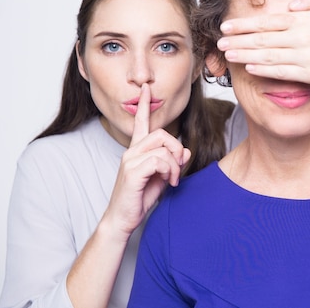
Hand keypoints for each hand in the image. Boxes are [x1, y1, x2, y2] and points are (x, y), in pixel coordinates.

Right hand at [104, 83, 190, 238]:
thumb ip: (173, 163)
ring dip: (175, 165)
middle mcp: (131, 151)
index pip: (141, 122)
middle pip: (161, 133)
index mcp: (137, 150)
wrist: (123, 219)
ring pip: (163, 148)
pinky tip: (169, 182)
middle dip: (176, 148)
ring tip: (173, 179)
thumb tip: (185, 151)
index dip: (145, 105)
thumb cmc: (140, 198)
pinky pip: (160, 161)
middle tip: (179, 167)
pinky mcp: (132, 171)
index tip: (147, 89)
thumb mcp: (162, 177)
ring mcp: (130, 160)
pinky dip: (170, 171)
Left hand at [217, 0, 309, 83]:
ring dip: (245, 56)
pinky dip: (264, 70)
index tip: (226, 27)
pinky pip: (282, 72)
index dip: (244, 25)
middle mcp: (300, 38)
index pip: (266, 22)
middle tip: (218, 42)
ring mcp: (304, 57)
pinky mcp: (309, 74)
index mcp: (302, 20)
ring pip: (268, 56)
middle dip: (238, 41)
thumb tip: (291, 3)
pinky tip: (250, 68)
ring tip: (228, 54)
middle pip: (262, 40)